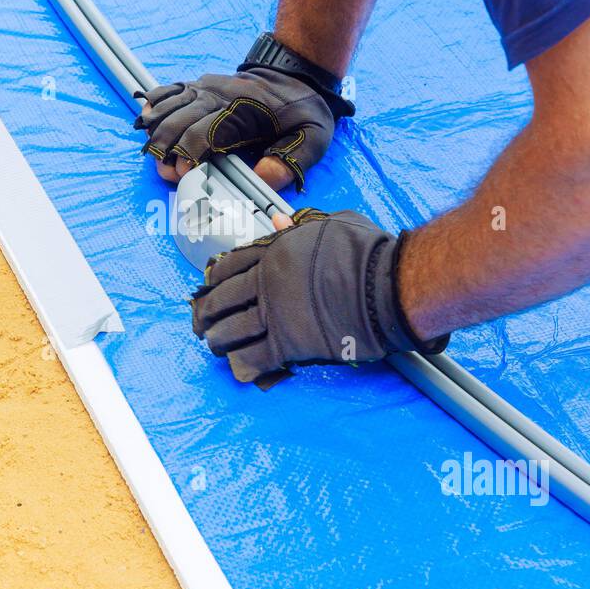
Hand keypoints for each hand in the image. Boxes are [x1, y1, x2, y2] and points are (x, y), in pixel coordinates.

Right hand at [134, 68, 339, 190]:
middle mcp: (218, 96)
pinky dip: (154, 103)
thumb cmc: (303, 109)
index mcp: (242, 111)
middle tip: (166, 171)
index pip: (205, 132)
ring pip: (169, 105)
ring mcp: (206, 88)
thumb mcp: (313, 137)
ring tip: (151, 151)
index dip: (189, 154)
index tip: (184, 173)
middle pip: (179, 121)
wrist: (297, 73)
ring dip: (156, 130)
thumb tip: (262, 179)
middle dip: (166, 148)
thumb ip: (290, 160)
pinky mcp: (201, 86)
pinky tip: (145, 117)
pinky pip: (170, 90)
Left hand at [189, 208, 446, 384]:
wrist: (388, 284)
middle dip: (206, 313)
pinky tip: (239, 368)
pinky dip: (242, 365)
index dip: (214, 279)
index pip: (229, 266)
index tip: (208, 288)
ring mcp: (275, 314)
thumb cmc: (368, 250)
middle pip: (222, 300)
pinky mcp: (289, 344)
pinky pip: (254, 358)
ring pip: (230, 331)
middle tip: (201, 324)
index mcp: (274, 252)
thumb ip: (300, 226)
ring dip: (219, 341)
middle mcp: (267, 282)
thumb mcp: (332, 223)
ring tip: (216, 346)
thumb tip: (277, 220)